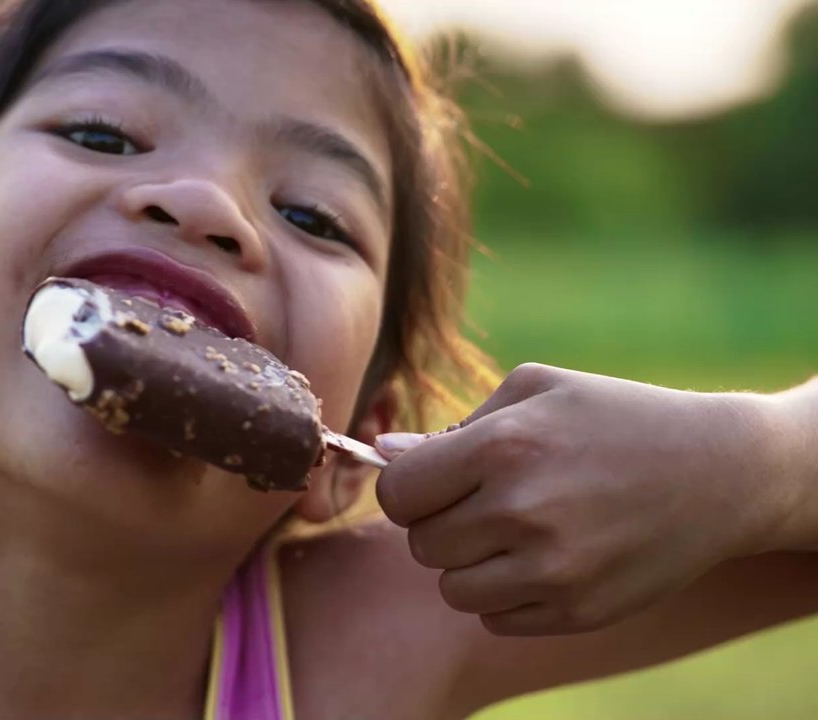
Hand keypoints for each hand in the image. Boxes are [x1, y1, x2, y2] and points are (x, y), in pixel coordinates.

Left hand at [375, 363, 785, 635]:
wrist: (720, 472)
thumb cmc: (615, 418)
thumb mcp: (537, 390)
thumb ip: (453, 426)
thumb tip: (383, 454)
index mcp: (505, 447)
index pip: (398, 495)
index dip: (407, 489)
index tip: (434, 481)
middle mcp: (525, 511)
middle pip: (421, 544)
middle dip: (441, 522)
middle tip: (485, 501)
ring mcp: (554, 570)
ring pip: (452, 588)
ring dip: (469, 563)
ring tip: (514, 530)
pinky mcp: (578, 611)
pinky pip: (495, 618)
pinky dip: (505, 594)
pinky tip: (542, 558)